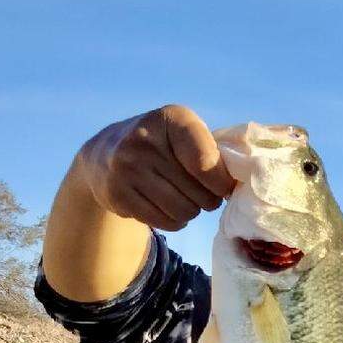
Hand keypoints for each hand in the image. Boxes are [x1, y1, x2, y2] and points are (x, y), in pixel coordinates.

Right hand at [75, 104, 235, 230]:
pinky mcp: (117, 194)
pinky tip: (168, 208)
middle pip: (199, 193)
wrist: (105, 155)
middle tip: (200, 193)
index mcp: (172, 119)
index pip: (207, 162)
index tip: (223, 186)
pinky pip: (165, 223)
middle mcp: (145, 140)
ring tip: (185, 200)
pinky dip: (175, 222)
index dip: (221, 183)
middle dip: (208, 199)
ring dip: (192, 212)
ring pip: (184, 212)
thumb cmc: (165, 147)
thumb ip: (214, 154)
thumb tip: (237, 187)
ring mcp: (127, 168)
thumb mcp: (187, 134)